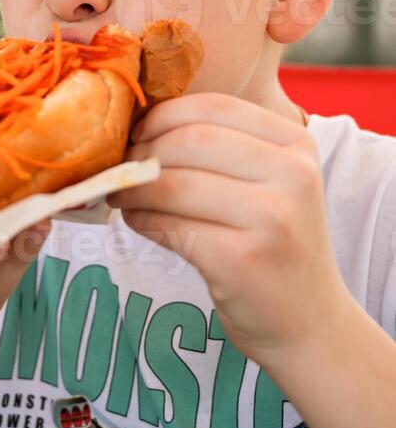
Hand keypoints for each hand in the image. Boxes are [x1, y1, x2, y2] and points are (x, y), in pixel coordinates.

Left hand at [108, 93, 351, 364]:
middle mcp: (293, 175)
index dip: (163, 116)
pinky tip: (137, 221)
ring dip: (134, 188)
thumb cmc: (273, 242)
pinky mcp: (242, 260)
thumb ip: (220, 147)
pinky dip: (142, 220)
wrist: (308, 321)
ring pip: (174, 183)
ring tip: (121, 195)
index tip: (136, 133)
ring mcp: (272, 218)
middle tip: (120, 167)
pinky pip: (170, 226)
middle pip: (190, 141)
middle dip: (142, 152)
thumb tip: (138, 126)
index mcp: (296, 144)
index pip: (214, 106)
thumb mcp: (268, 182)